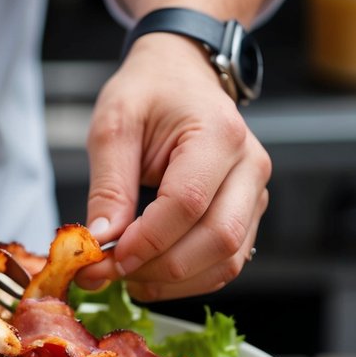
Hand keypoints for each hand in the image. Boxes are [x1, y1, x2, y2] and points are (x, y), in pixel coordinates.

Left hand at [80, 34, 270, 299]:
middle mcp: (249, 166)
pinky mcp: (248, 213)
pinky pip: (227, 262)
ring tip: (126, 277)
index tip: (105, 259)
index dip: (147, 240)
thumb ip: (108, 186)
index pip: (188, 203)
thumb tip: (100, 243)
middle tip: (109, 274)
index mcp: (219, 134)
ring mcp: (255, 192)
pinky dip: (189, 279)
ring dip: (174, 282)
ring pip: (228, 260)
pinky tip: (151, 274)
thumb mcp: (114, 125)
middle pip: (218, 239)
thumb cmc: (149, 92)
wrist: (181, 74)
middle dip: (159, 268)